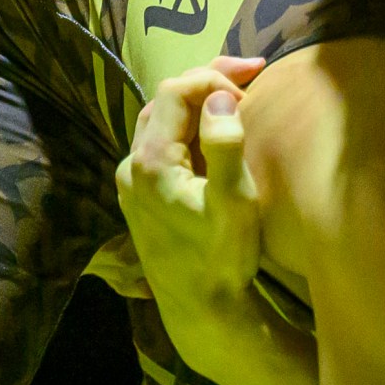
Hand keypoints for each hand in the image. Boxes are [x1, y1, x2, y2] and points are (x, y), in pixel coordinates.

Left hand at [113, 56, 267, 368]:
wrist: (200, 309)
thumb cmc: (223, 258)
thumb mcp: (235, 202)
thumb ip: (226, 145)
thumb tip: (220, 99)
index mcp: (151, 161)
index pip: (175, 91)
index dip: (214, 76)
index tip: (253, 80)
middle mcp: (130, 165)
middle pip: (163, 101)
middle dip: (206, 82)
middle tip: (251, 74)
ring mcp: (130, 182)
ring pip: (159, 121)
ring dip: (196, 104)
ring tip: (235, 96)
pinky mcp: (138, 197)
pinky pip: (159, 144)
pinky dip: (186, 127)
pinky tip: (212, 131)